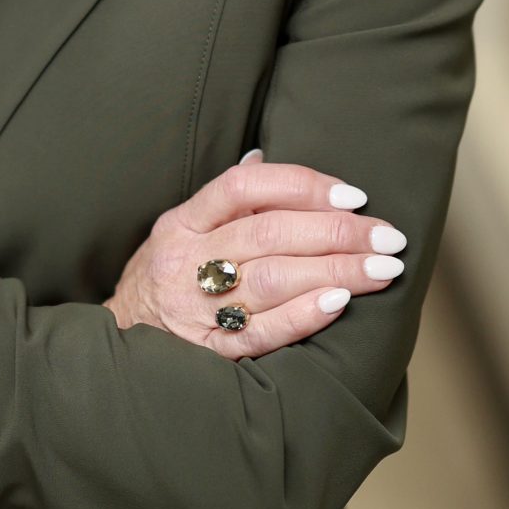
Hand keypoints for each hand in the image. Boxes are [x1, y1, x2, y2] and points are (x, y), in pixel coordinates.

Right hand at [105, 153, 407, 359]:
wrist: (119, 345)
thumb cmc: (166, 279)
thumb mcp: (181, 231)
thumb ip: (225, 200)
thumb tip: (266, 157)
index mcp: (181, 223)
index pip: (242, 188)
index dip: (302, 186)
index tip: (354, 195)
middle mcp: (185, 261)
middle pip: (268, 235)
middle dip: (338, 233)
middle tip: (389, 237)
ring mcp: (194, 308)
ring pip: (271, 281)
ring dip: (335, 272)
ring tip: (382, 269)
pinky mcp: (208, 351)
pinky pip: (260, 332)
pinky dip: (302, 316)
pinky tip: (340, 304)